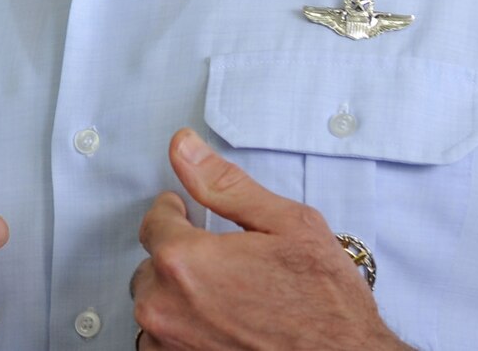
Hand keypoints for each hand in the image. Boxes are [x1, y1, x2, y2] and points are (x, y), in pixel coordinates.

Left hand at [130, 129, 409, 350]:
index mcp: (184, 260)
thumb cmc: (326, 305)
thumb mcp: (288, 226)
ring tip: (229, 301)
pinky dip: (185, 331)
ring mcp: (168, 344)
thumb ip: (224, 184)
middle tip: (226, 267)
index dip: (177, 215)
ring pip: (156, 305)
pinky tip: (223, 328)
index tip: (191, 217)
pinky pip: (162, 342)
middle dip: (181, 259)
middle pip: (151, 266)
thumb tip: (183, 147)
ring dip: (180, 298)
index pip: (153, 222)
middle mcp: (164, 306)